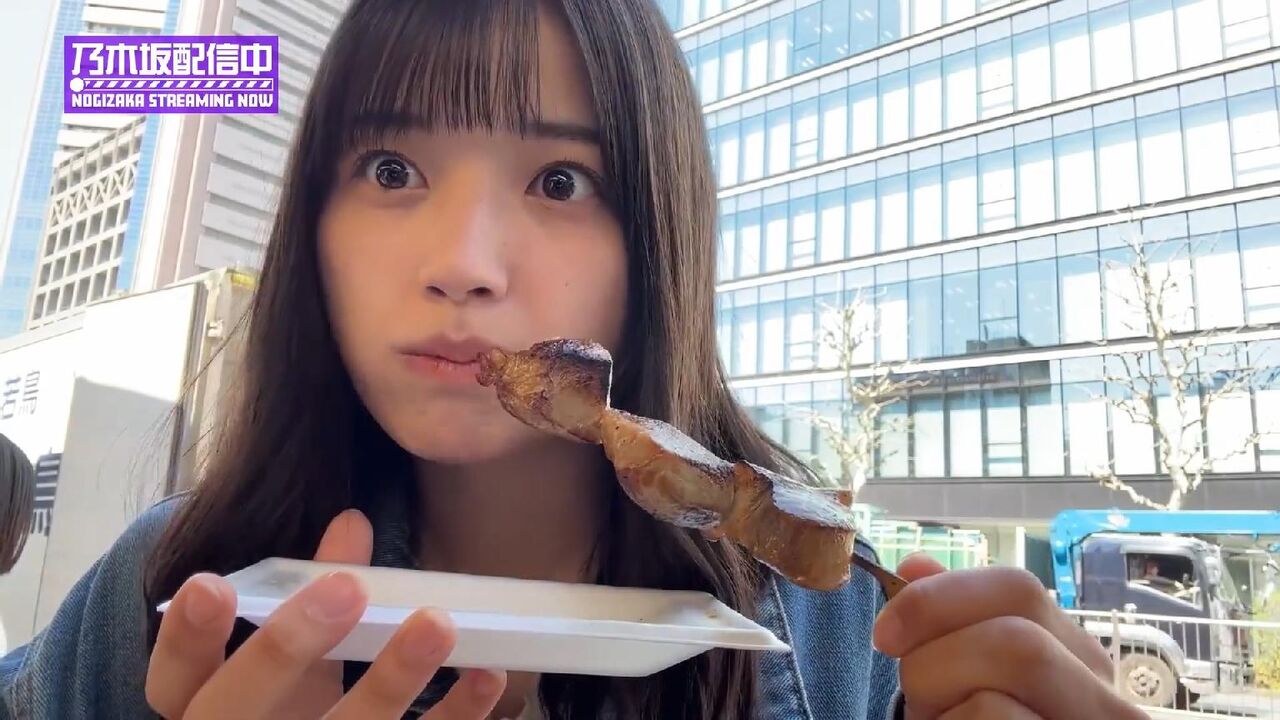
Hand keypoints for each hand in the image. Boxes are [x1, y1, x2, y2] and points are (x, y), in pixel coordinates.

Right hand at [145, 509, 505, 718]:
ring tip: (436, 623)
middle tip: (343, 588)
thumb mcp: (280, 659)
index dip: (189, 637)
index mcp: (201, 710)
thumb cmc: (282, 708)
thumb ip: (306, 593)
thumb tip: (352, 522)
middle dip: (288, 648)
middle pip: (240, 710)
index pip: (174, 679)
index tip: (212, 583)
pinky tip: (487, 676)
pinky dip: (453, 715)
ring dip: (390, 681)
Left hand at [872, 555, 1144, 719]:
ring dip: (940, 718)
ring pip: (993, 707)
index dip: (938, 599)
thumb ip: (950, 629)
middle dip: (937, 667)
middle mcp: (1109, 706)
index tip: (884, 635)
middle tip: (919, 706)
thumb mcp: (963, 683)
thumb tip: (913, 568)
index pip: (1019, 588)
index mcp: (1080, 661)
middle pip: (1015, 643)